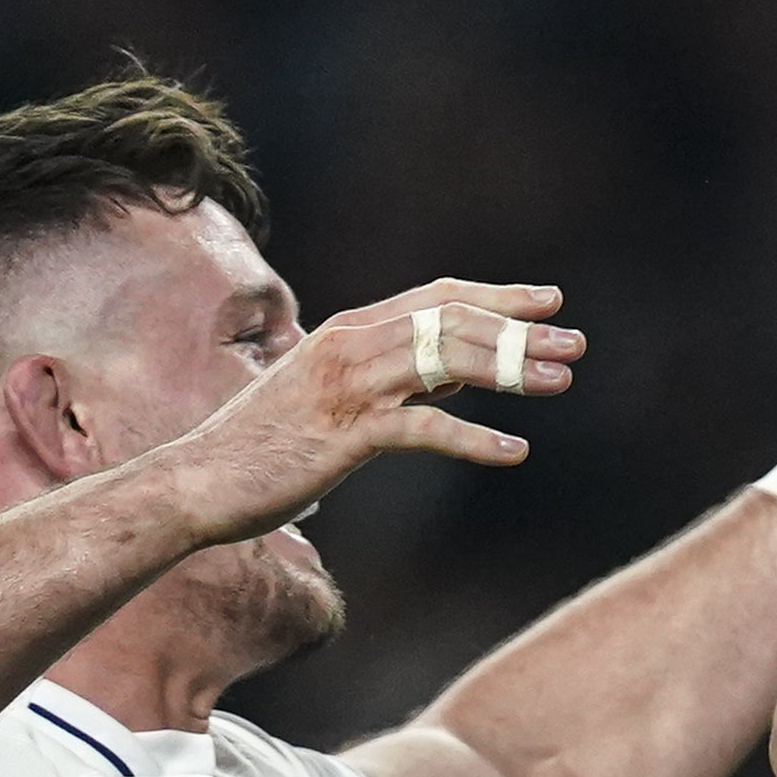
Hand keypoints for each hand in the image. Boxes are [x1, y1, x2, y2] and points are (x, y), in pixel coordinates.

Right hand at [151, 280, 586, 541]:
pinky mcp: (347, 435)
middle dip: (520, 331)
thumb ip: (388, 380)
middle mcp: (352, 346)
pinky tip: (515, 451)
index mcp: (349, 332)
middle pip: (453, 323)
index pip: (436, 298)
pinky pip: (425, 430)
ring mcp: (349, 387)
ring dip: (513, 370)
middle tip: (575, 344)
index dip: (497, 297)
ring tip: (563, 381)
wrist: (200, 479)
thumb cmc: (266, 446)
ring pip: (447, 362)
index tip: (549, 301)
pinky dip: (474, 439)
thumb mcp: (333, 398)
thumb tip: (449, 380)